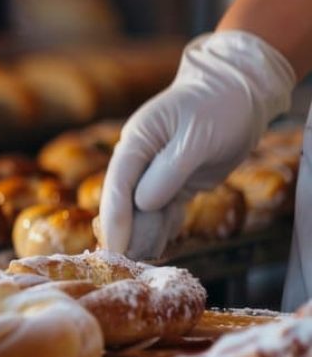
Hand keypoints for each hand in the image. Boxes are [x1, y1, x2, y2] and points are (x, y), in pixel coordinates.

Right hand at [99, 31, 294, 257]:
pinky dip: (162, 229)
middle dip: (125, 232)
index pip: (118, 184)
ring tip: (142, 263)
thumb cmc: (218, 106)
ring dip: (143, 235)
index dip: (115, 217)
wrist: (241, 91)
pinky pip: (164, 211)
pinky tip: (159, 249)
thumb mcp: (196, 137)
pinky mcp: (176, 182)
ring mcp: (157, 171)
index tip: (116, 247)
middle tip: (125, 264)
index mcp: (137, 141)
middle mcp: (140, 158)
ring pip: (143, 210)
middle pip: (125, 201)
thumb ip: (169, 170)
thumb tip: (142, 203)